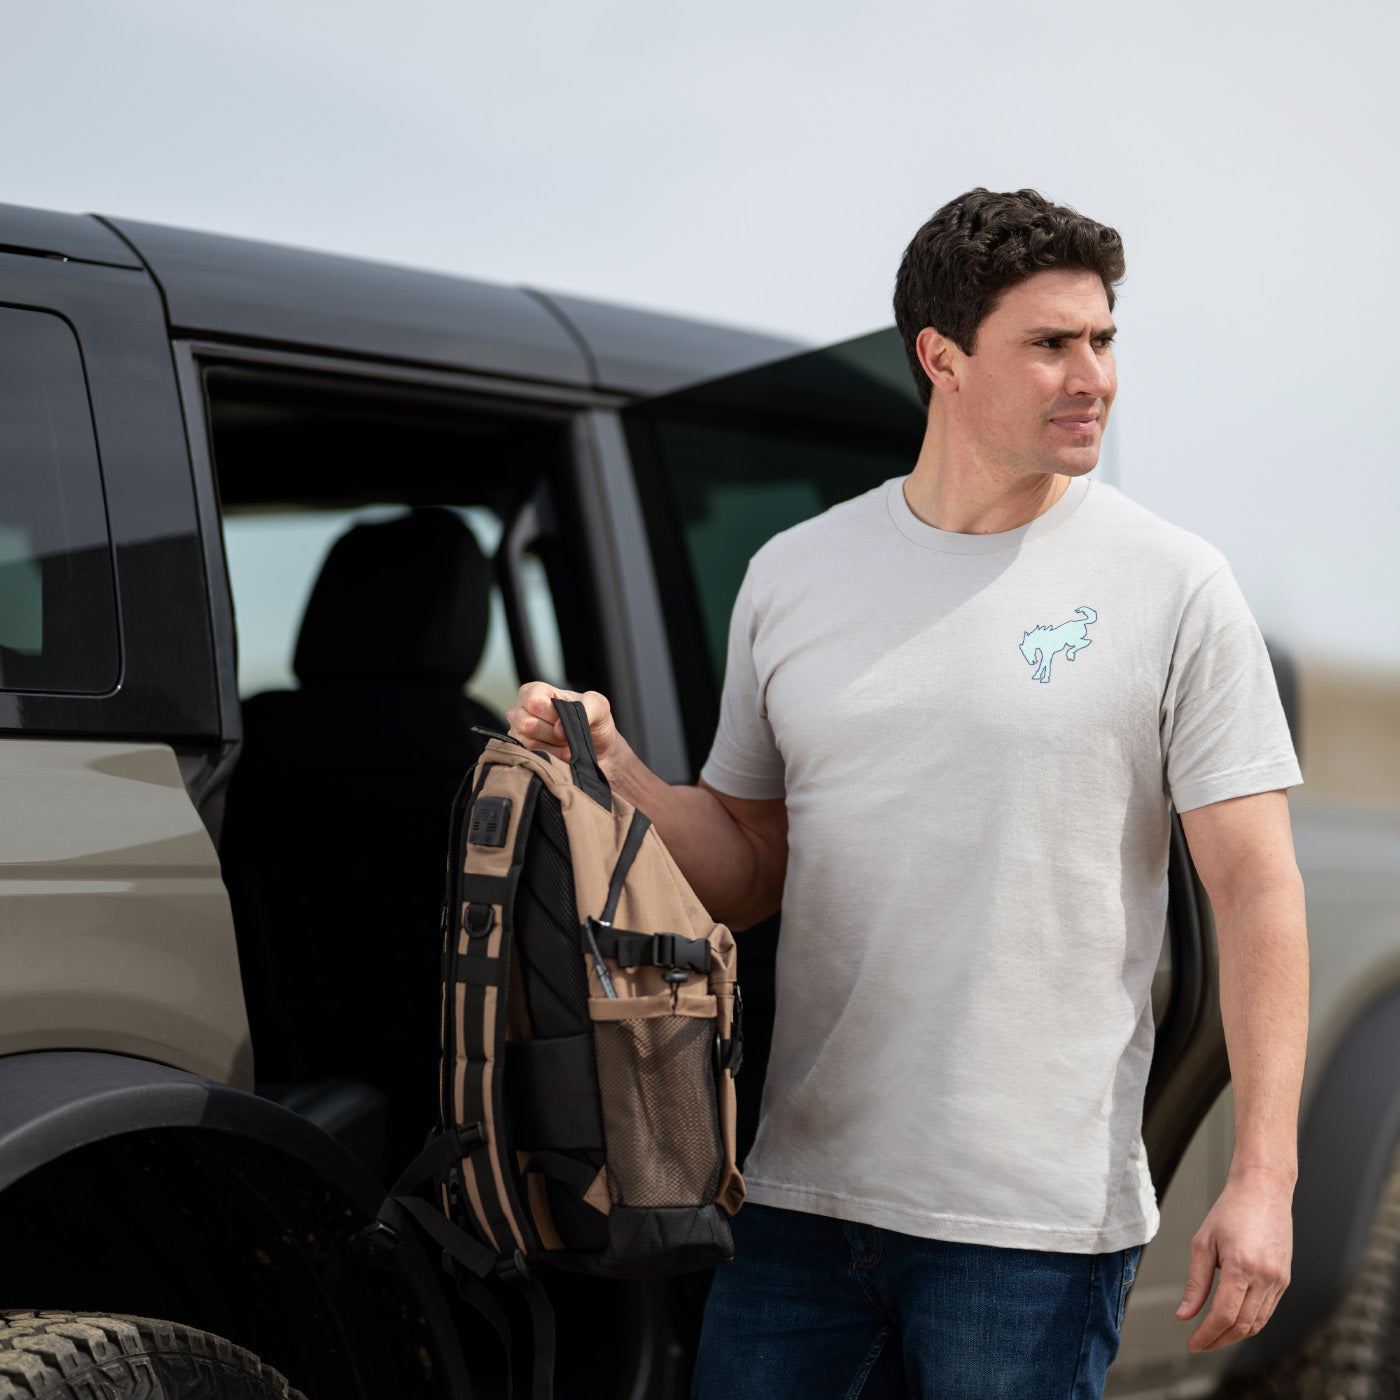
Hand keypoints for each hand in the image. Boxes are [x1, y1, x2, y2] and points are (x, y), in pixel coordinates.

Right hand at [506, 682, 619, 766]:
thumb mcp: (599, 707)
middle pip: (527, 723)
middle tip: (569, 734)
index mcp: (535, 691)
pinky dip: (553, 758)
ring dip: (556, 748)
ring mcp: (518, 733)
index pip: (534, 701)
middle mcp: (520, 710)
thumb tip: (559, 729)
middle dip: (555, 734)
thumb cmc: (595, 724)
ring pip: (529, 743)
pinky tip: (563, 754)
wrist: (599, 751)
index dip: (553, 714)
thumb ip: (586, 709)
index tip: (568, 718)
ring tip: (568, 744)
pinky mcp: (522, 753)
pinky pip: (533, 758)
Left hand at [1177, 1169, 1293, 1350]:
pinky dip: (1250, 1322)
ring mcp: (1279, 1281)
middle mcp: (1266, 1277)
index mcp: (1242, 1266)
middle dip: (1219, 1340)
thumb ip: (1196, 1282)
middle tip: (1199, 1343)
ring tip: (1213, 1336)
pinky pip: (1267, 1311)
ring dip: (1235, 1335)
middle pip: (1243, 1325)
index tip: (1192, 1343)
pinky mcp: (1285, 1280)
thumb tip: (1185, 1314)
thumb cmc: (1231, 1210)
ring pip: (1258, 1323)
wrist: (1263, 1190)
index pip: (1225, 1315)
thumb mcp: (1203, 1242)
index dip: (1207, 1334)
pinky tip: (1233, 1321)